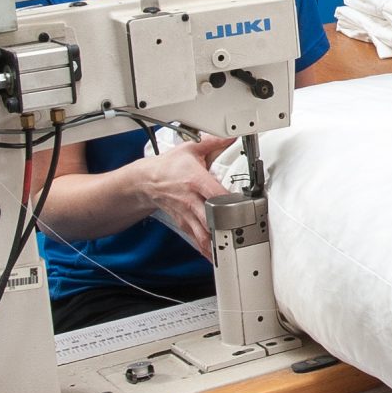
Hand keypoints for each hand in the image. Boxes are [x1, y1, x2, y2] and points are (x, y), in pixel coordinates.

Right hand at [119, 135, 237, 255]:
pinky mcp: (184, 224)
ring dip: (217, 245)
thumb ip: (213, 142)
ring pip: (203, 235)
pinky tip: (217, 258)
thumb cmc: (169, 166)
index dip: (230, 201)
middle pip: (210, 218)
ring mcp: (187, 214)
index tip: (245, 207)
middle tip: (243, 235)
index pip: (215, 193)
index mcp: (195, 180)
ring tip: (233, 253)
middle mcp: (191, 200)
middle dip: (225, 229)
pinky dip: (207, 250)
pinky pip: (197, 240)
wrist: (145, 181)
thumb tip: (231, 134)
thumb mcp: (190, 149)